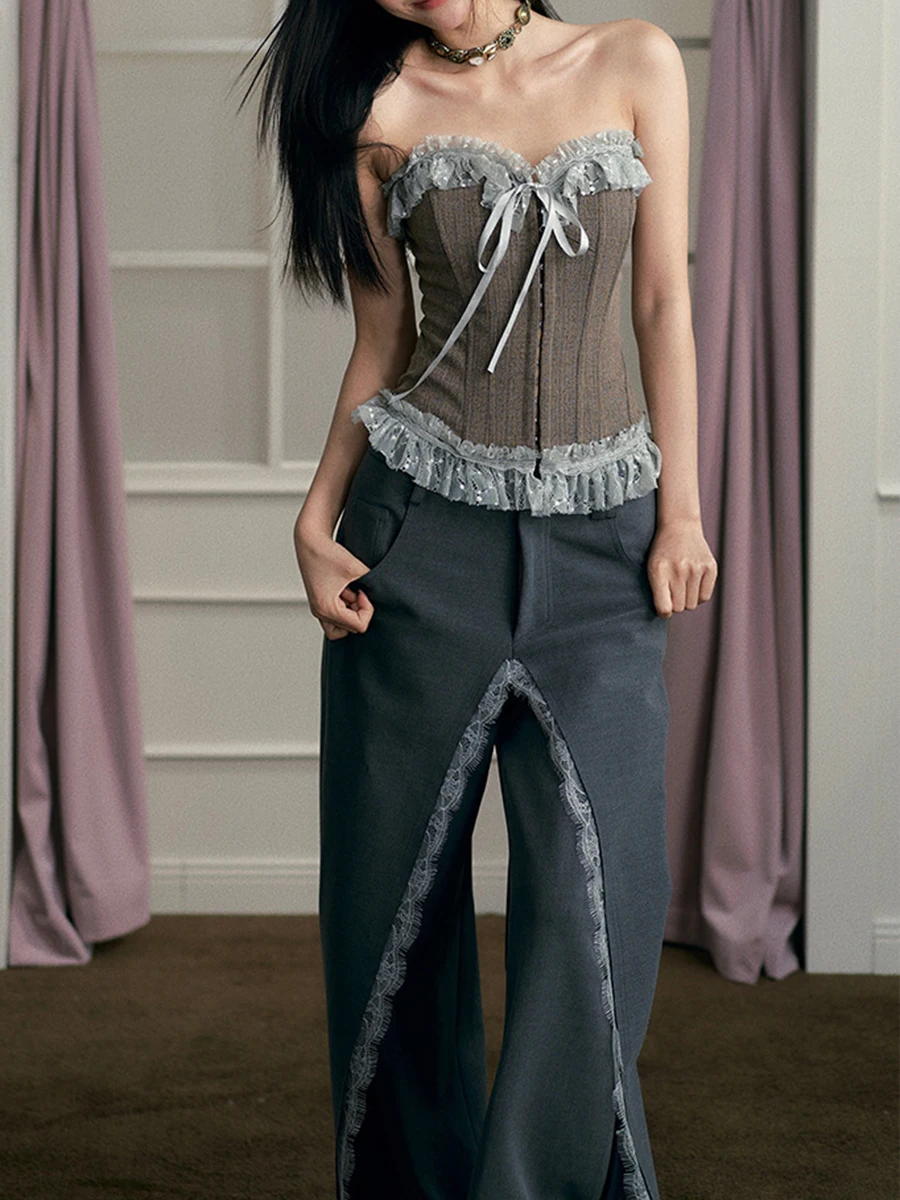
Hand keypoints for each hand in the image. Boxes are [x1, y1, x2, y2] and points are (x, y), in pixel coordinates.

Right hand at [294, 523, 375, 639]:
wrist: (309, 541)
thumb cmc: (328, 553)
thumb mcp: (356, 569)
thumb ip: (372, 584)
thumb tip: (385, 593)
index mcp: (326, 609)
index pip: (359, 626)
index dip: (367, 609)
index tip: (363, 591)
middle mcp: (319, 613)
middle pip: (350, 629)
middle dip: (358, 611)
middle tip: (356, 592)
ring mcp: (318, 609)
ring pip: (342, 627)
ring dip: (351, 611)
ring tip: (349, 590)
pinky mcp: (319, 602)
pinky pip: (336, 616)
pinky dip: (344, 606)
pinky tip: (344, 588)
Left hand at [646, 516, 717, 617]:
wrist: (679, 527)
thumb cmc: (662, 552)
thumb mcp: (652, 568)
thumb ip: (657, 592)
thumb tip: (667, 615)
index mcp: (658, 571)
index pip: (664, 608)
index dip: (663, 612)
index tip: (664, 608)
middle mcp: (678, 570)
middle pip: (679, 608)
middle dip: (675, 603)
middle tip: (673, 589)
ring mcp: (696, 568)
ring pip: (692, 604)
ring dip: (687, 599)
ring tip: (682, 584)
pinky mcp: (710, 567)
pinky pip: (705, 597)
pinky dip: (699, 594)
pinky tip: (693, 582)